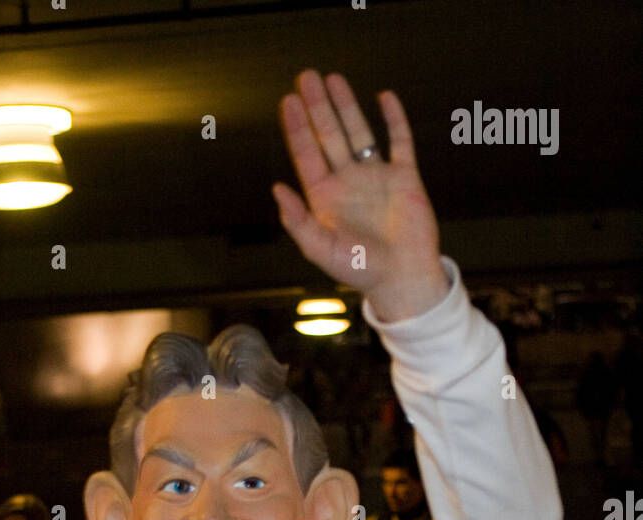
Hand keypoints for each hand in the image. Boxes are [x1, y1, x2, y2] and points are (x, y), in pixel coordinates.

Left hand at [273, 70, 446, 320]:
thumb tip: (277, 189)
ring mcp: (376, 178)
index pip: (306, 155)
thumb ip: (298, 221)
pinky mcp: (404, 177)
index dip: (296, 128)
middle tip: (306, 77)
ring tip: (333, 79)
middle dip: (317, 107)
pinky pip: (399, 141)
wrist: (403, 279)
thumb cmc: (360, 271)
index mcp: (325, 199)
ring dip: (346, 106)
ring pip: (358, 132)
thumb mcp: (321, 249)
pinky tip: (384, 97)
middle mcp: (348, 183)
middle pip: (328, 136)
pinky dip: (394, 119)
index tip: (287, 101)